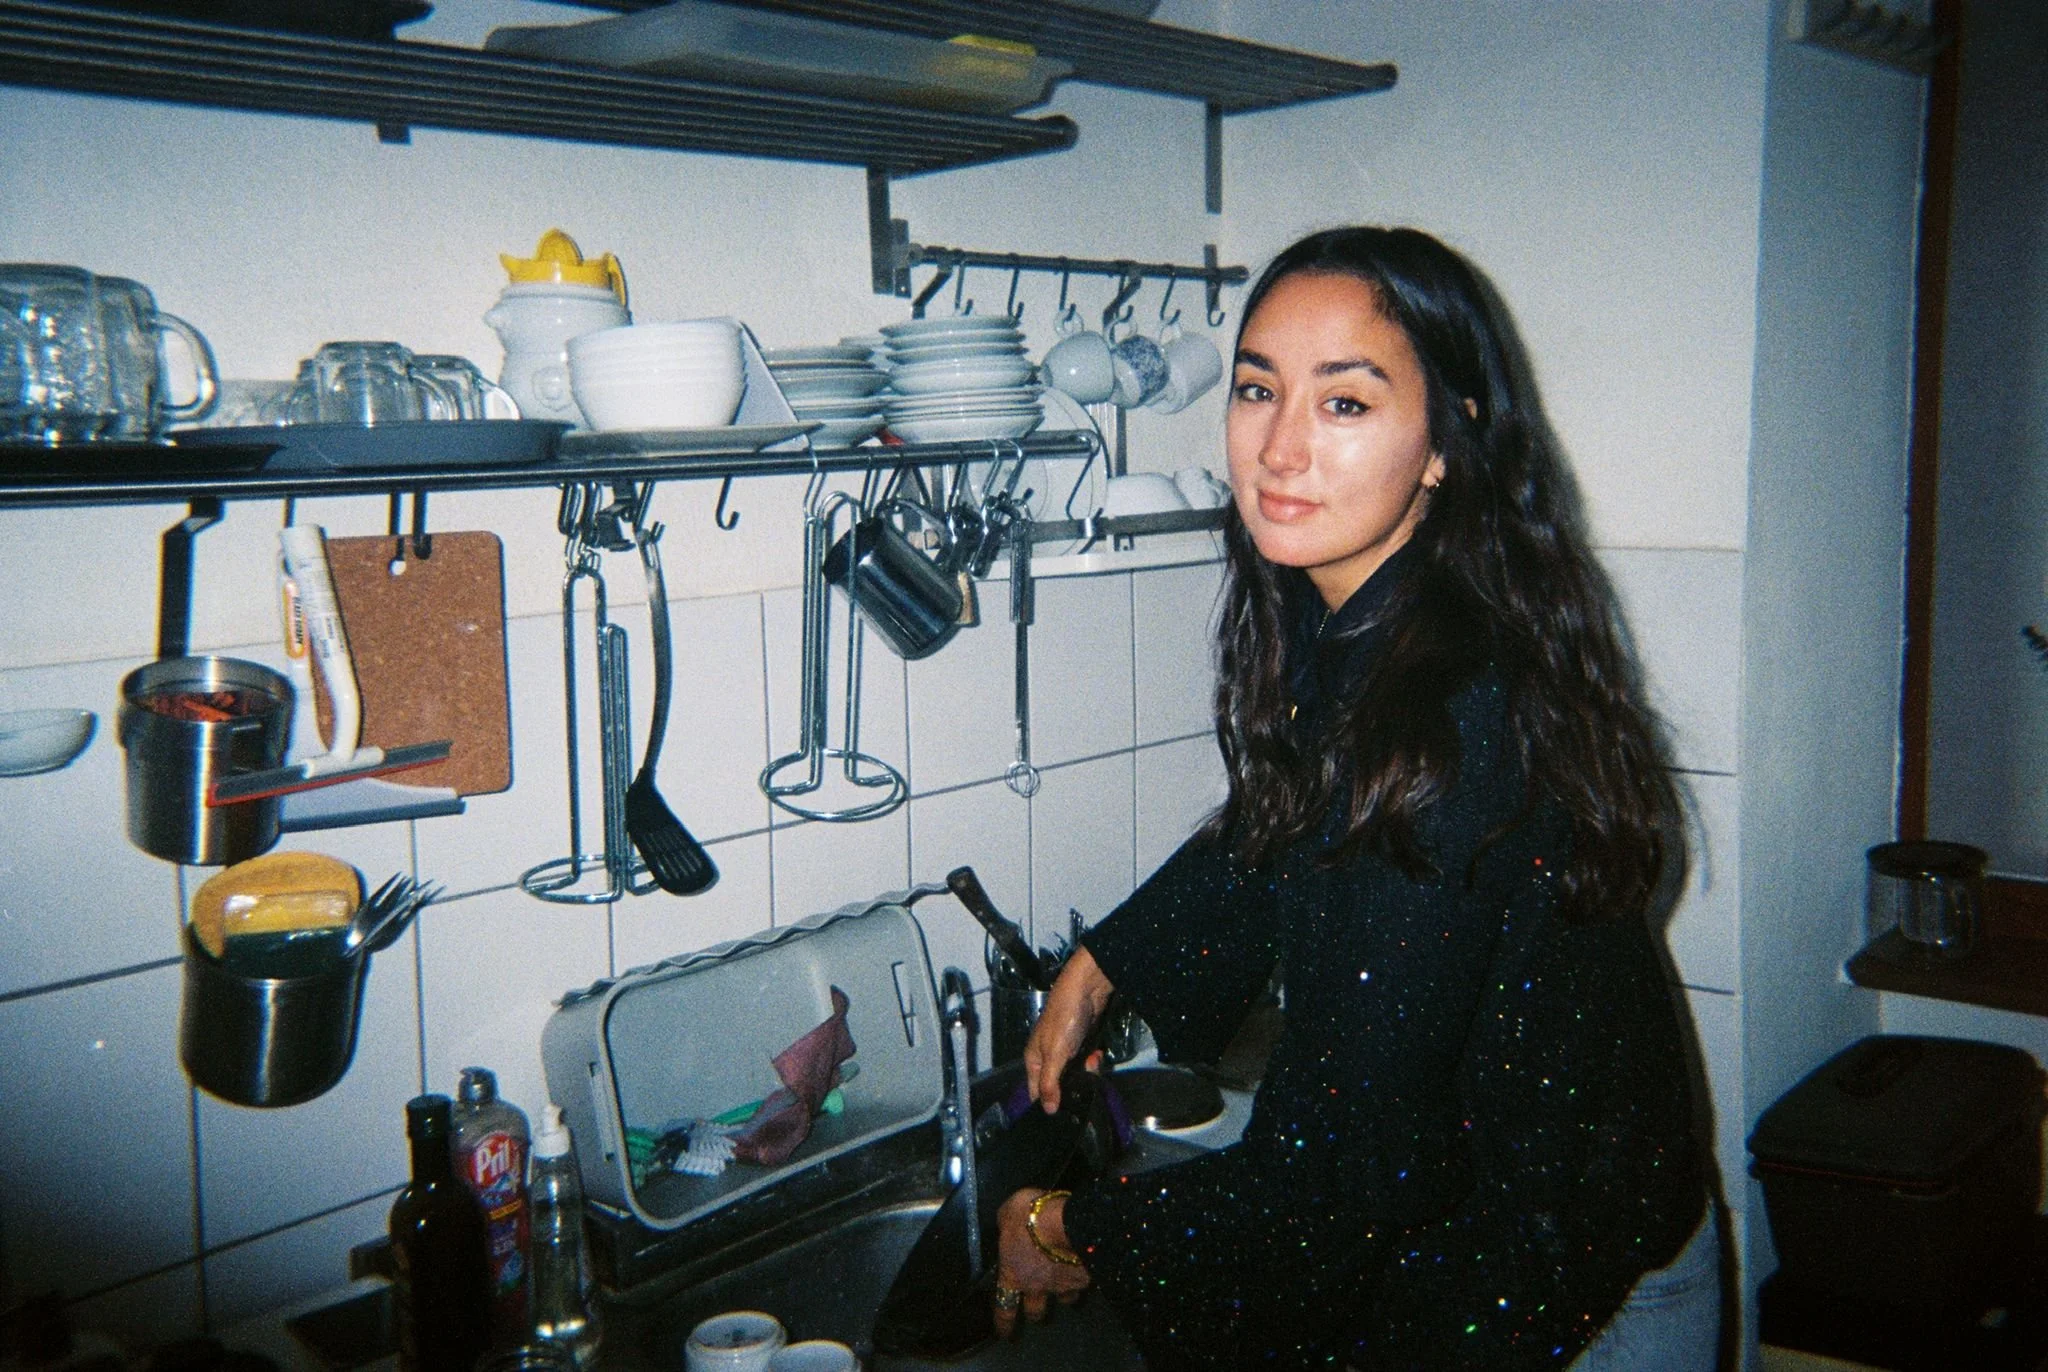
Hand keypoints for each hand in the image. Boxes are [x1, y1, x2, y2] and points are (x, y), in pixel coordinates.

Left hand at [992, 1187, 1089, 1338]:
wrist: (1070, 1222)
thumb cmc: (1032, 1216)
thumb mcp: (1009, 1212)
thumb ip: (1006, 1223)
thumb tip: (1006, 1224)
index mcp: (1013, 1274)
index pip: (1004, 1308)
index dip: (1004, 1323)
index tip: (1005, 1333)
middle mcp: (1037, 1287)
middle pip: (1036, 1311)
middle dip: (1035, 1313)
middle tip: (1036, 1314)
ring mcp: (1063, 1285)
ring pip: (1064, 1300)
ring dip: (1063, 1297)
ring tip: (1066, 1294)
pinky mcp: (1085, 1278)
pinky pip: (1083, 1283)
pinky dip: (1082, 1279)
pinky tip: (1085, 1271)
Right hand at [1023, 946, 1115, 1113]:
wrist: (1086, 990)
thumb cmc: (1064, 1020)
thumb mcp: (1055, 1055)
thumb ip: (1050, 1083)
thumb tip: (1048, 1110)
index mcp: (1033, 1059)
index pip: (1035, 1091)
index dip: (1048, 1103)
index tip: (1064, 1113)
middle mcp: (1046, 1056)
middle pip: (1058, 1084)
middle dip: (1073, 1085)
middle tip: (1084, 1082)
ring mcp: (1064, 1049)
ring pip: (1075, 1073)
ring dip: (1086, 1070)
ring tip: (1092, 1060)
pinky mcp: (1080, 1042)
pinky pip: (1085, 1060)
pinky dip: (1092, 1059)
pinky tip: (1097, 1052)